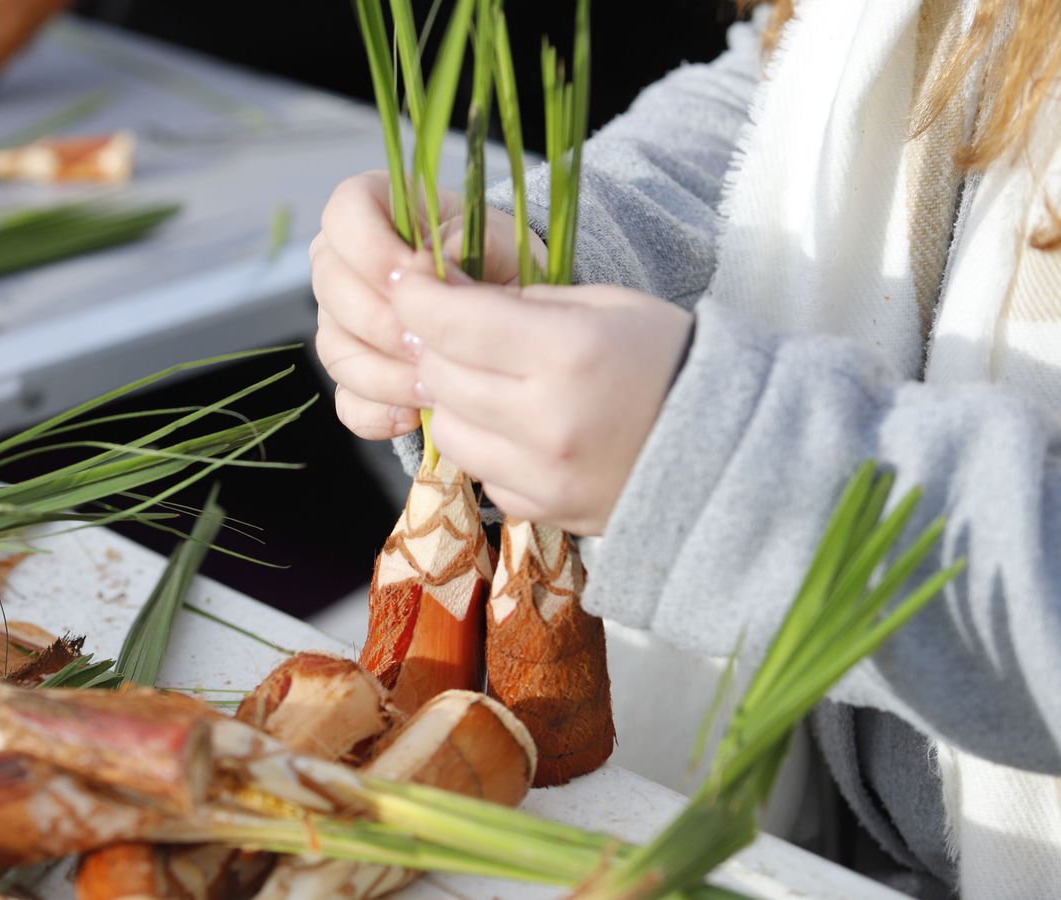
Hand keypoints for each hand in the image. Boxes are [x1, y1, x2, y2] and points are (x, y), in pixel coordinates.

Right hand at [311, 171, 538, 439]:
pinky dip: (377, 414)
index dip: (369, 246)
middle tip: (430, 340)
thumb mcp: (496, 237)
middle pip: (331, 290)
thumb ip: (467, 239)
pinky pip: (347, 400)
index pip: (343, 216)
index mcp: (371, 212)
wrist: (509, 312)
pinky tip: (412, 416)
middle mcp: (342, 266)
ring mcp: (340, 324)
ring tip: (434, 384)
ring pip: (336, 350)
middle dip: (382, 321)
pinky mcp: (354, 374)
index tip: (414, 272)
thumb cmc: (496, 260)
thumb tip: (435, 260)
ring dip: (384, 374)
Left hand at [389, 261, 691, 534]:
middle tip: (445, 330)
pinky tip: (521, 430)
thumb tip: (448, 293)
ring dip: (453, 402)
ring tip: (487, 383)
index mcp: (567, 351)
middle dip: (431, 347)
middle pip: (439, 376)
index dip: (416, 297)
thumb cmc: (668, 360)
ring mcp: (543, 473)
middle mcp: (547, 418)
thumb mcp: (606, 306)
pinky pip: (482, 474)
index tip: (406, 282)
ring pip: (448, 431)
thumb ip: (524, 302)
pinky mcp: (544, 510)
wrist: (734, 449)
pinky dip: (487, 448)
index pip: (451, 322)